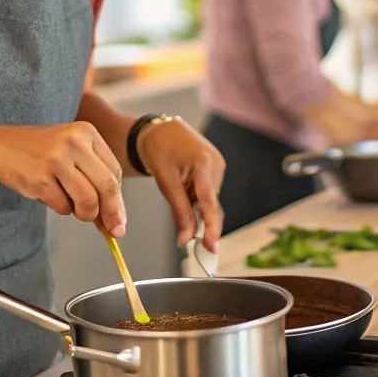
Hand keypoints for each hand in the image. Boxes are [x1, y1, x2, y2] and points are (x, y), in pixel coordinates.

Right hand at [0, 122, 125, 235]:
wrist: (0, 147)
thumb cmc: (41, 153)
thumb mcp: (72, 152)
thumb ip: (94, 178)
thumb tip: (114, 219)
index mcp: (87, 132)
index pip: (115, 171)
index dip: (119, 199)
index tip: (119, 219)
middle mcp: (74, 142)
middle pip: (107, 186)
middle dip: (111, 214)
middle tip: (112, 231)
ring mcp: (56, 159)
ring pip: (88, 200)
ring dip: (85, 214)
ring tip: (74, 208)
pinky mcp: (40, 178)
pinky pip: (63, 206)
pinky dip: (62, 208)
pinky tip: (52, 196)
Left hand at [137, 118, 224, 252]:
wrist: (162, 129)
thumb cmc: (160, 149)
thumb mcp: (165, 180)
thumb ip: (179, 210)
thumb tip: (185, 239)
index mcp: (204, 162)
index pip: (209, 202)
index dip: (211, 227)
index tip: (211, 247)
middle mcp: (216, 165)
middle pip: (212, 205)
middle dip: (203, 225)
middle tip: (193, 246)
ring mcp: (218, 167)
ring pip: (209, 202)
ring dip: (197, 212)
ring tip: (176, 194)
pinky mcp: (214, 171)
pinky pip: (207, 194)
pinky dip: (197, 203)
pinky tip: (184, 195)